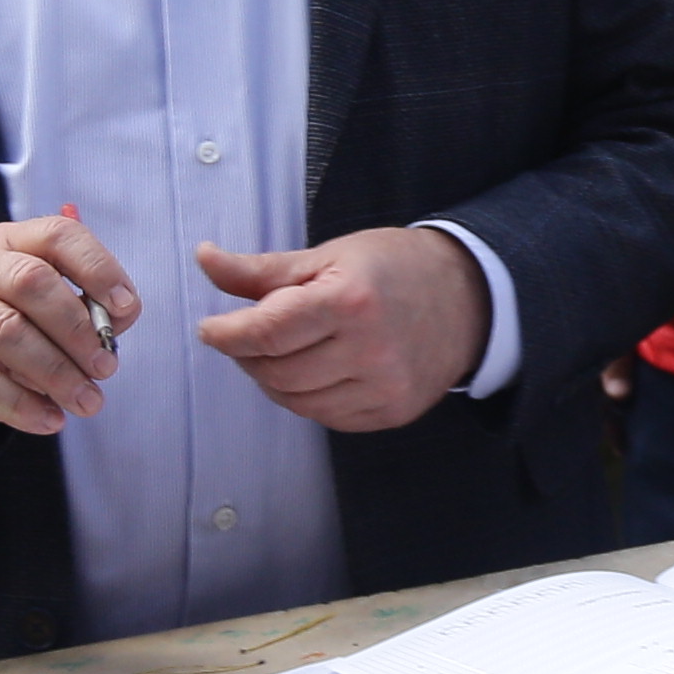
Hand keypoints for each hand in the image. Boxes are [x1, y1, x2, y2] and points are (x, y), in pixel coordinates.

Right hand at [0, 210, 139, 447]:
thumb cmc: (13, 335)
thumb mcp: (53, 316)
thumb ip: (92, 309)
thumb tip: (124, 312)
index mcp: (11, 242)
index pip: (58, 235)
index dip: (97, 267)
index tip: (126, 307)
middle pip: (29, 281)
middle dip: (76, 328)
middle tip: (106, 368)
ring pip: (5, 331)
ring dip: (56, 372)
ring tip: (87, 402)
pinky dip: (21, 404)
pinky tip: (50, 420)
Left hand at [191, 228, 487, 431]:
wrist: (468, 297)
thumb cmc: (393, 267)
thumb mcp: (327, 255)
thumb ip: (262, 270)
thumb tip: (205, 259)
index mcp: (350, 301)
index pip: (267, 332)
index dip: (227, 334)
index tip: (211, 330)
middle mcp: (370, 350)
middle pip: (276, 372)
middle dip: (248, 355)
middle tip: (248, 335)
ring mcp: (384, 387)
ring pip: (296, 401)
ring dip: (273, 379)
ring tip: (283, 350)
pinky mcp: (392, 413)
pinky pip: (326, 417)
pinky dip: (306, 397)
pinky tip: (315, 370)